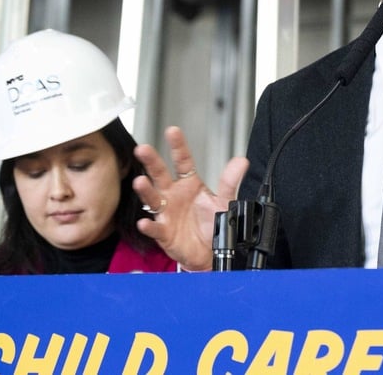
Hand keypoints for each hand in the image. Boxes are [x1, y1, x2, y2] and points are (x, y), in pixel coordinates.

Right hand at [133, 126, 248, 270]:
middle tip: (143, 148)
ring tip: (140, 182)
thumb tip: (241, 161)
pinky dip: (149, 226)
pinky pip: (155, 229)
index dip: (178, 146)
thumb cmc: (212, 224)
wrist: (210, 252)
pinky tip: (145, 222)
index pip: (182, 161)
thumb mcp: (225, 201)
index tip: (172, 131)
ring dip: (145, 190)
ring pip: (153, 199)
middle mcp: (173, 196)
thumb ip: (230, 182)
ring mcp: (166, 214)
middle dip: (151, 161)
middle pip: (160, 175)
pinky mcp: (164, 233)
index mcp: (189, 184)